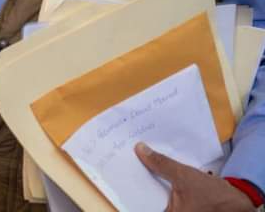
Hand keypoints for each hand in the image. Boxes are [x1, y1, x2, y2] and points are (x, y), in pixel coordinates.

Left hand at [134, 143, 254, 210]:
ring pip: (153, 195)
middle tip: (125, 162)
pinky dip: (157, 181)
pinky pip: (162, 193)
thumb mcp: (184, 176)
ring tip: (136, 161)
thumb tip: (140, 149)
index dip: (128, 189)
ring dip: (147, 180)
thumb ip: (161, 164)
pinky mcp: (178, 206)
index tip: (117, 172)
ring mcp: (173, 210)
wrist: (237, 202)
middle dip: (136, 180)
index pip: (139, 203)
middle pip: (144, 197)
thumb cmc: (212, 195)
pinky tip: (152, 167)